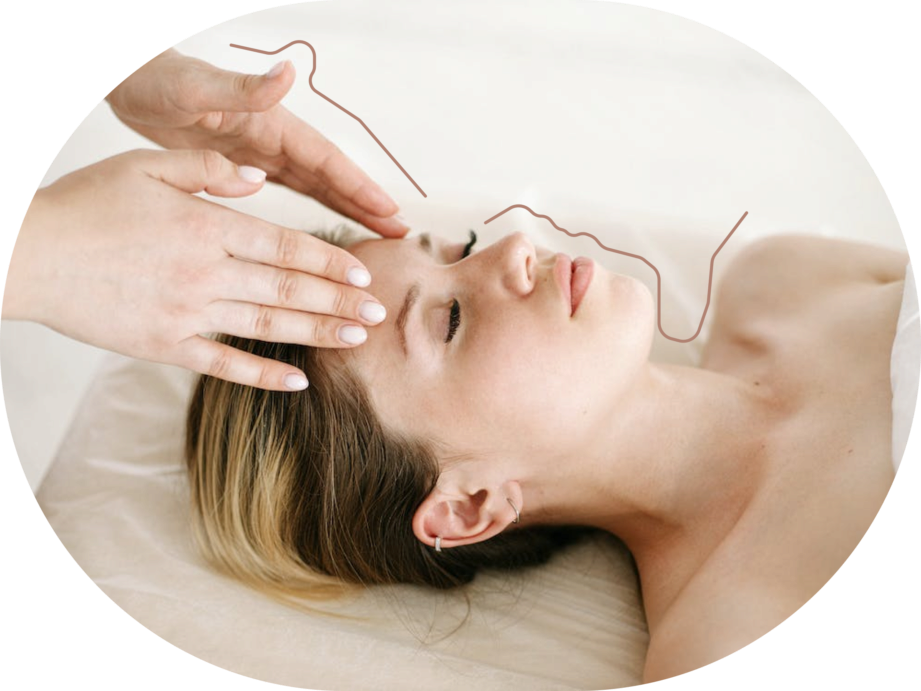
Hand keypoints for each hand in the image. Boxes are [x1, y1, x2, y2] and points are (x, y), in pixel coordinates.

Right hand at [5, 149, 387, 390]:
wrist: (30, 256)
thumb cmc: (86, 206)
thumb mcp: (147, 166)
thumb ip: (210, 170)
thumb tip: (261, 177)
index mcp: (207, 227)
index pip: (286, 247)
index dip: (330, 261)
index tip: (364, 273)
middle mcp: (206, 273)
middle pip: (288, 290)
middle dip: (340, 302)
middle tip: (379, 314)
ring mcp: (188, 314)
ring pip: (268, 327)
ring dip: (318, 334)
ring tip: (356, 339)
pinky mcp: (167, 346)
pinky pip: (225, 364)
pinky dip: (263, 374)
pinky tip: (298, 381)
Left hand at [106, 48, 407, 237]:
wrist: (131, 82)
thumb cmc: (159, 81)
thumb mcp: (197, 87)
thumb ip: (242, 87)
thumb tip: (287, 73)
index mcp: (271, 124)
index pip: (326, 160)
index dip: (359, 186)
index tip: (390, 210)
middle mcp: (275, 139)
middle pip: (332, 178)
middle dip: (367, 205)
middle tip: (401, 233)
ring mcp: (264, 153)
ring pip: (317, 188)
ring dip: (349, 210)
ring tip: (380, 235)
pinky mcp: (248, 166)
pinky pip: (292, 192)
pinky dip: (316, 209)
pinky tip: (330, 228)